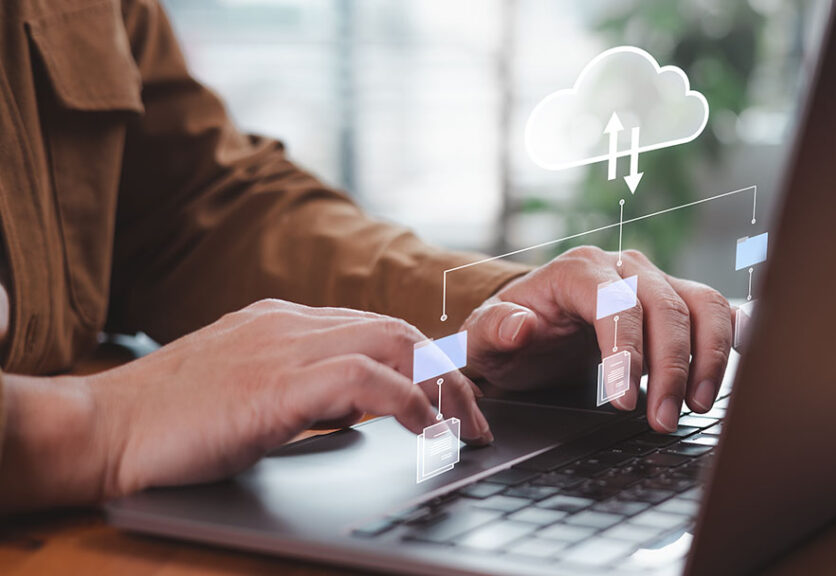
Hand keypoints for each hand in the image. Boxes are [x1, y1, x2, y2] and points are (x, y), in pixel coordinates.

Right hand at [0, 299, 490, 511]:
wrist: (99, 427)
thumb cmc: (168, 419)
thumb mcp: (250, 392)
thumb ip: (304, 389)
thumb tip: (359, 410)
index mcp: (283, 320)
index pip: (376, 326)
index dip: (426, 361)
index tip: (454, 398)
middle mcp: (289, 322)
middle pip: (398, 330)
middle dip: (448, 374)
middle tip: (475, 421)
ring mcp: (281, 347)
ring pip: (392, 343)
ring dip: (441, 388)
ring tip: (464, 430)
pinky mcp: (273, 385)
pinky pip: (365, 380)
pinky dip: (408, 403)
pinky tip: (426, 432)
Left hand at [461, 246, 733, 432]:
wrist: (531, 325)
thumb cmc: (508, 332)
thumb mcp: (482, 336)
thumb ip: (494, 328)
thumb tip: (520, 325)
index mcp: (577, 270)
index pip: (614, 304)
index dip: (625, 352)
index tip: (623, 401)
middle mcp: (623, 267)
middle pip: (664, 307)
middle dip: (670, 368)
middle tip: (663, 421)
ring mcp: (655, 280)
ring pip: (702, 304)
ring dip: (708, 357)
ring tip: (698, 407)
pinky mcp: (677, 299)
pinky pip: (716, 309)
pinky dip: (730, 336)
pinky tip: (728, 369)